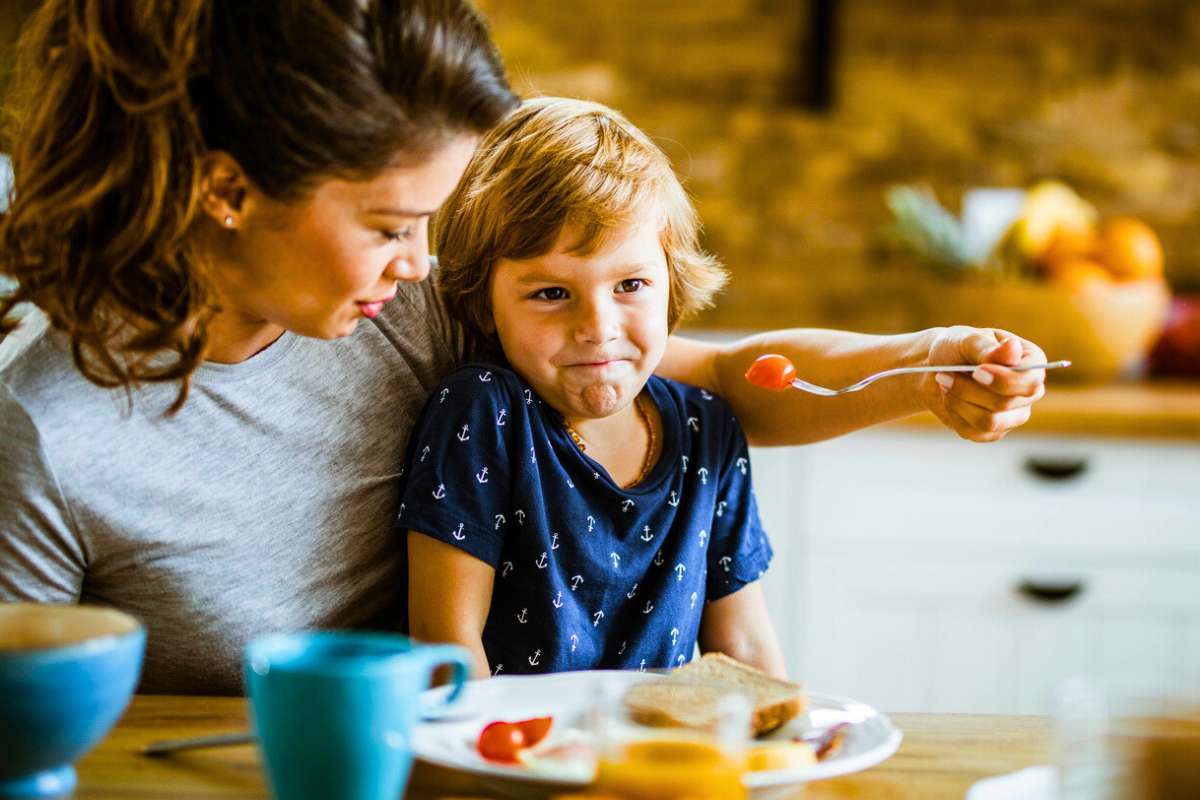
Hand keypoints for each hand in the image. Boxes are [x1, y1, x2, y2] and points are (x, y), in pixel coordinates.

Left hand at [920, 326, 1046, 441]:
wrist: (935, 369)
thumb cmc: (955, 348)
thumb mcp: (966, 340)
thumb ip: (988, 348)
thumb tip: (1013, 347)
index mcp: (1031, 361)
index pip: (1030, 381)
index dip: (1003, 381)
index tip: (976, 371)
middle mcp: (1029, 390)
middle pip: (1006, 403)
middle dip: (968, 390)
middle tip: (944, 375)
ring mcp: (1014, 414)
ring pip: (990, 421)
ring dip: (959, 402)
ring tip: (945, 384)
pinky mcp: (995, 431)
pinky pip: (975, 433)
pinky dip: (955, 415)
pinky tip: (950, 399)